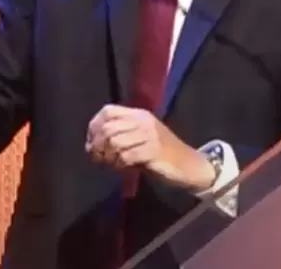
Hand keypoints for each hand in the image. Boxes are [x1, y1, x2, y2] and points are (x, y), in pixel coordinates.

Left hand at [85, 105, 215, 192]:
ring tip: (112, 164)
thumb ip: (119, 136)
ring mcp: (149, 135)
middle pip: (108, 128)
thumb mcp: (140, 138)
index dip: (94, 126)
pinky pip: (126, 156)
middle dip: (98, 146)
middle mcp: (143, 121)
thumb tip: (91, 145)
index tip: (92, 143)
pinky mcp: (153, 151)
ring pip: (115, 142)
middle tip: (99, 159)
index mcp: (138, 114)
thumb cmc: (161, 154)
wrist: (188, 164)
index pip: (108, 111)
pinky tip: (123, 168)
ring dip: (108, 157)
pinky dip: (119, 164)